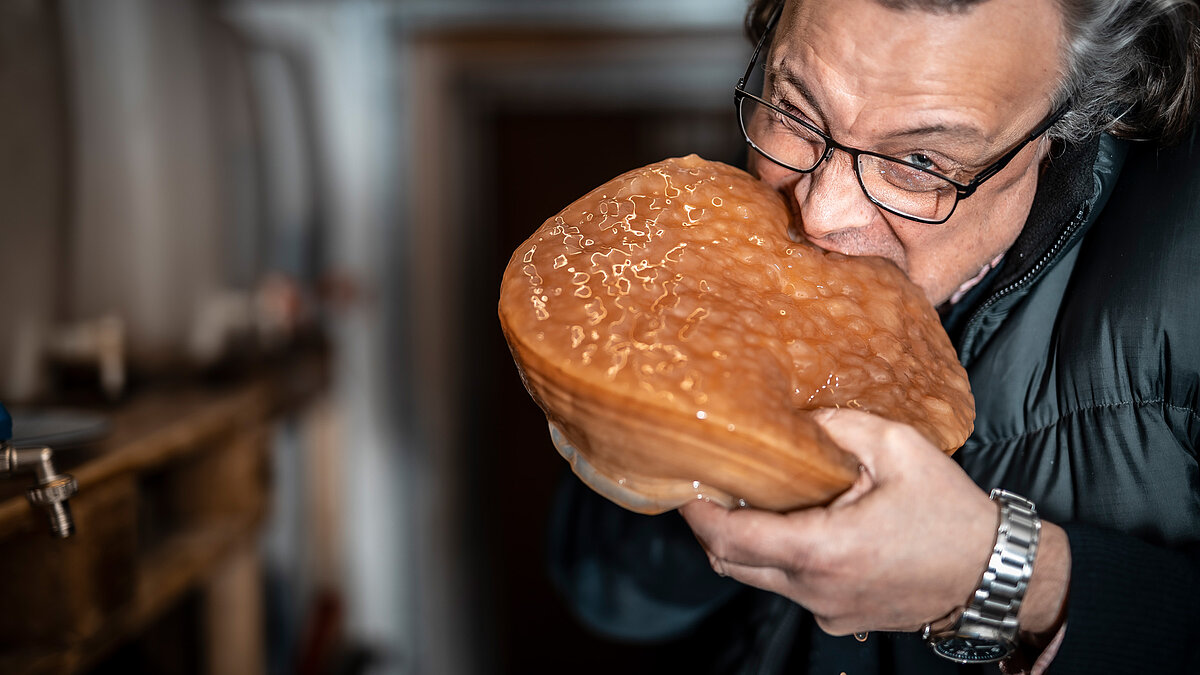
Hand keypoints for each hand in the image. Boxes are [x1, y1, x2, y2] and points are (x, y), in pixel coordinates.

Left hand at [680, 408, 1000, 635]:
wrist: (994, 574)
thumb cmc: (950, 510)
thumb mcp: (898, 447)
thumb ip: (838, 426)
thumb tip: (793, 417)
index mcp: (823, 551)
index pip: (730, 538)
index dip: (697, 512)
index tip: (683, 484)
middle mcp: (815, 590)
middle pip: (730, 564)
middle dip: (710, 526)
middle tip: (708, 485)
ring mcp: (825, 611)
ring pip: (758, 578)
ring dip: (744, 542)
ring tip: (752, 498)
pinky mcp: (838, 619)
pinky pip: (790, 588)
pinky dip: (778, 559)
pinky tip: (798, 524)